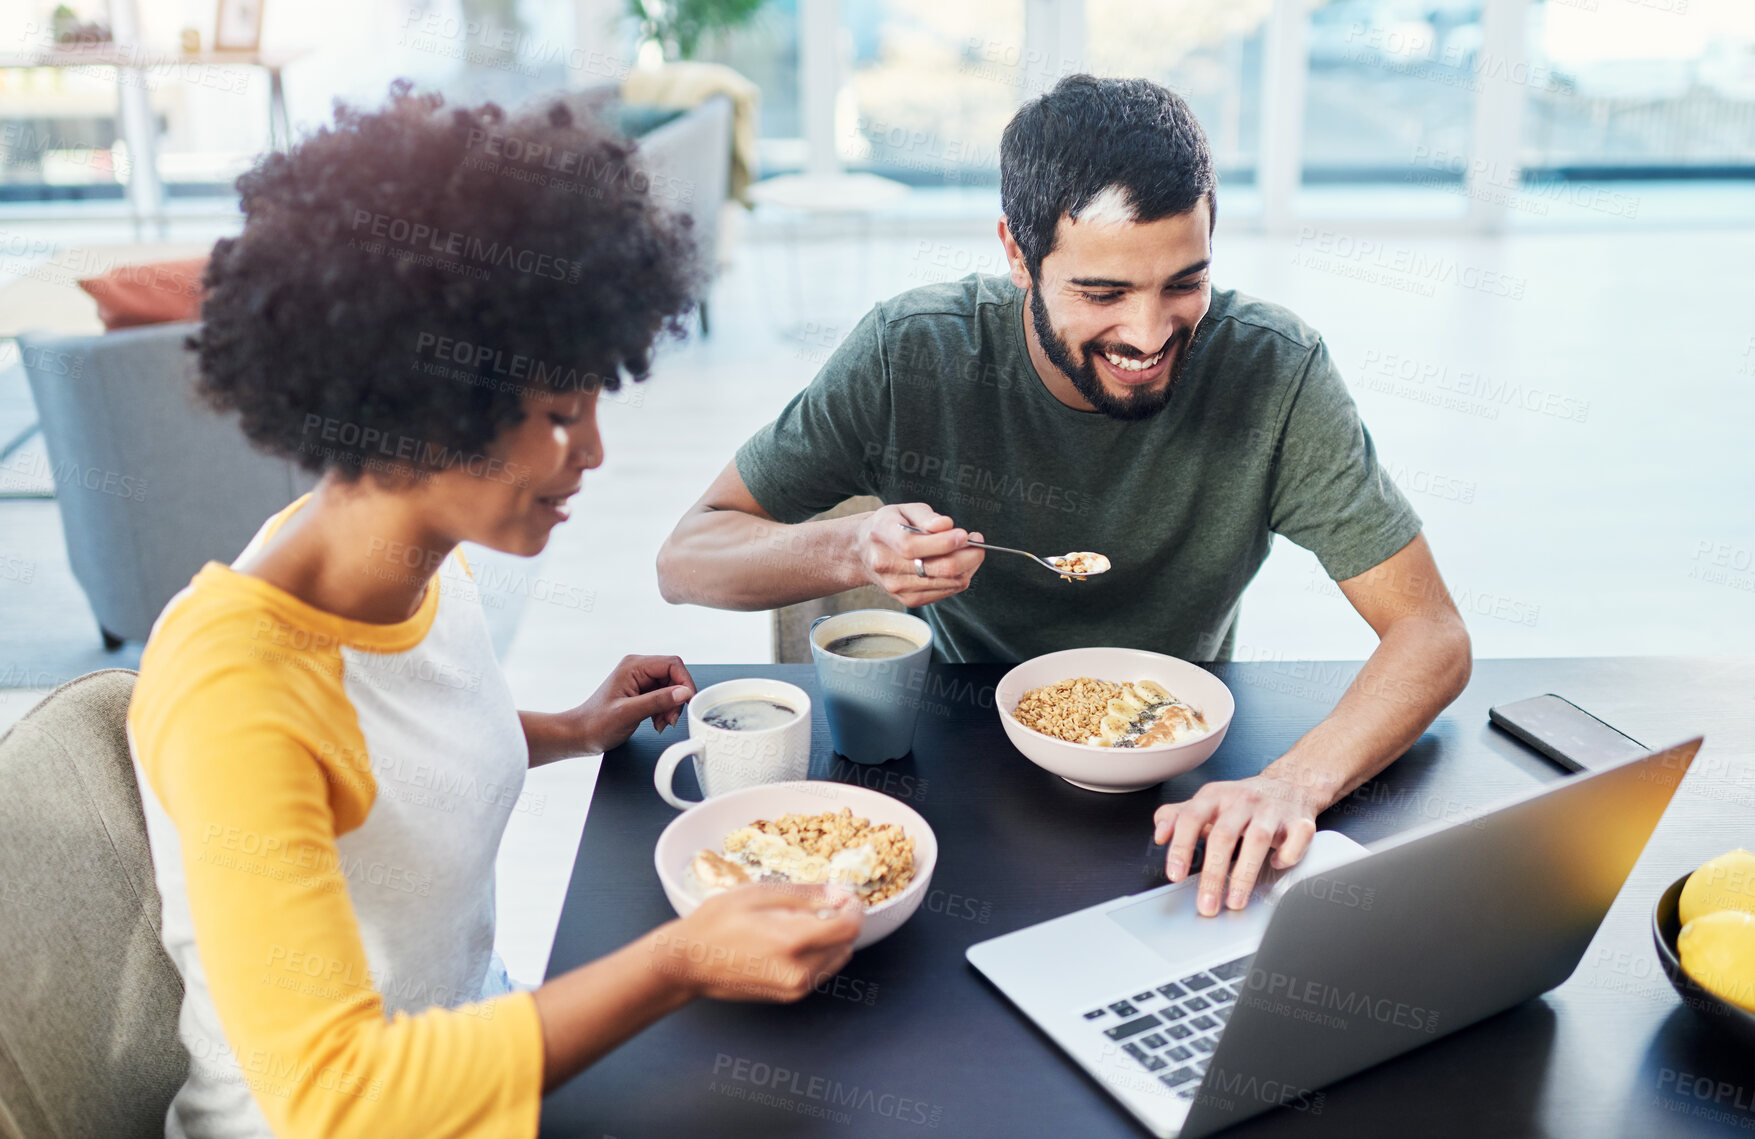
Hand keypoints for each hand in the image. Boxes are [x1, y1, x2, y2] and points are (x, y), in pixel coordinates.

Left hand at [571, 654, 694, 752]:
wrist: (580, 735)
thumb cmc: (596, 724)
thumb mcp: (629, 713)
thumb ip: (658, 701)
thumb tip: (684, 692)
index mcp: (634, 666)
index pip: (672, 664)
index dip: (684, 682)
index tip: (687, 702)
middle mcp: (638, 669)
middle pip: (673, 676)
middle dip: (677, 699)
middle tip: (671, 719)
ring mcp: (639, 680)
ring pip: (671, 688)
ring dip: (671, 707)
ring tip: (661, 724)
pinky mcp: (640, 692)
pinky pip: (663, 696)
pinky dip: (665, 710)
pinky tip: (657, 722)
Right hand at [647, 885, 863, 1001]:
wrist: (689, 961)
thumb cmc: (717, 923)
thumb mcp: (760, 893)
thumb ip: (807, 894)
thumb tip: (839, 893)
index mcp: (794, 942)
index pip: (849, 927)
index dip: (852, 907)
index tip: (843, 896)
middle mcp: (800, 971)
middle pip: (846, 943)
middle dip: (839, 921)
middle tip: (817, 905)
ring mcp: (795, 988)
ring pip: (836, 959)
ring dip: (829, 938)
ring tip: (798, 923)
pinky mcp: (789, 996)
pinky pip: (820, 972)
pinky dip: (817, 954)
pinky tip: (790, 941)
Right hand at [854, 502, 985, 605]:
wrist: (864, 553)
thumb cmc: (888, 527)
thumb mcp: (902, 509)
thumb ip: (925, 515)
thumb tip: (946, 526)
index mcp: (882, 536)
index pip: (913, 545)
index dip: (944, 542)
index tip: (965, 534)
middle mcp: (887, 566)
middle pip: (938, 568)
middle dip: (968, 555)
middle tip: (977, 541)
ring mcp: (898, 587)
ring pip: (949, 582)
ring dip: (968, 566)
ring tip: (969, 549)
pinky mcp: (910, 600)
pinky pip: (947, 591)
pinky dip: (960, 577)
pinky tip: (959, 562)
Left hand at [1154, 774, 1322, 916]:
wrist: (1288, 783)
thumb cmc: (1241, 801)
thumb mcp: (1206, 803)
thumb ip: (1177, 817)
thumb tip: (1159, 835)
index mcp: (1215, 795)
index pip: (1191, 818)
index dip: (1181, 847)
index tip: (1175, 875)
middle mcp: (1242, 800)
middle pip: (1224, 835)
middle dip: (1213, 874)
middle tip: (1206, 905)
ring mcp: (1272, 809)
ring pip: (1258, 840)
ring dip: (1245, 875)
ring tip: (1235, 901)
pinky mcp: (1300, 820)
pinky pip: (1298, 837)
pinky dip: (1287, 855)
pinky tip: (1276, 866)